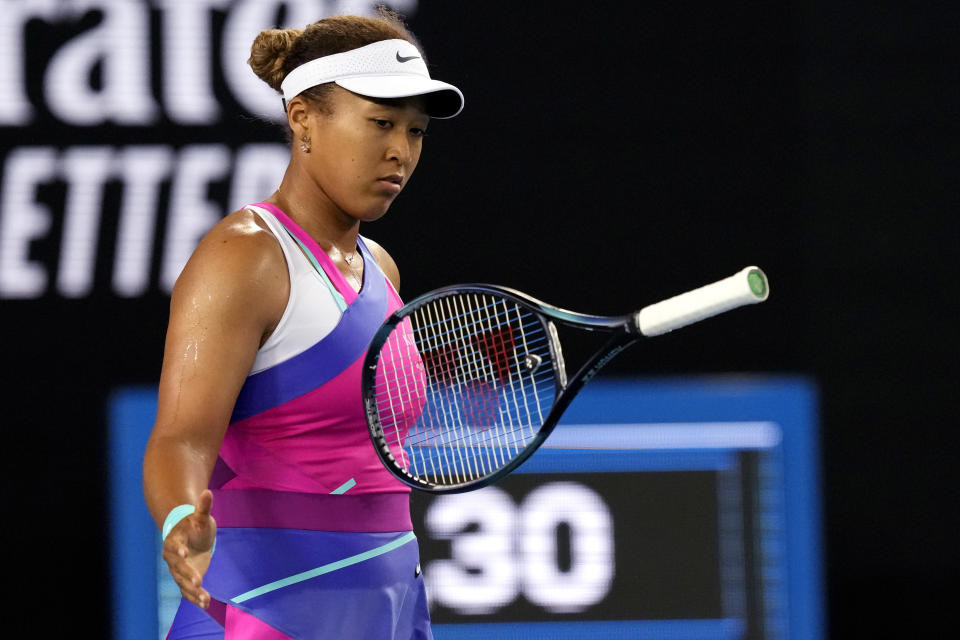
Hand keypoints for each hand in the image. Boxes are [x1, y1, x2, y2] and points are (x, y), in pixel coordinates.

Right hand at [162, 490, 216, 608]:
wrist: (190, 536)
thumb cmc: (194, 525)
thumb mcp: (200, 516)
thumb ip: (203, 507)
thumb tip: (207, 491)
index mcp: (175, 541)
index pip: (174, 546)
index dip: (178, 549)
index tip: (184, 553)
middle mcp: (173, 558)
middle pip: (178, 568)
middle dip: (188, 575)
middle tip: (198, 582)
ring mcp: (178, 570)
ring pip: (183, 582)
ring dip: (193, 591)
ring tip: (205, 598)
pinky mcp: (185, 579)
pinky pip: (188, 590)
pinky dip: (196, 598)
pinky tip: (206, 604)